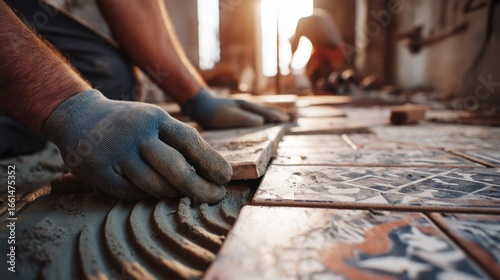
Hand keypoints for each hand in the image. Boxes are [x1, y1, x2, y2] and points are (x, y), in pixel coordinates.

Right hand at [43, 90, 232, 202]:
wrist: (78, 116)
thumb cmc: (128, 124)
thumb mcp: (153, 120)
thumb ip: (177, 141)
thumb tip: (211, 170)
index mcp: (155, 118)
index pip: (190, 141)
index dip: (211, 161)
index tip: (226, 178)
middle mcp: (137, 134)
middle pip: (175, 168)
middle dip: (199, 187)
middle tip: (214, 197)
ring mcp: (116, 153)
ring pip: (154, 185)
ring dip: (172, 194)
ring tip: (182, 194)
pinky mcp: (98, 171)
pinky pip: (131, 193)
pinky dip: (144, 196)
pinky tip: (151, 192)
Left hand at [181, 88, 289, 128]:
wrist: (198, 104)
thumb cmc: (213, 112)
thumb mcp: (229, 117)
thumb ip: (245, 118)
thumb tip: (262, 121)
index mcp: (247, 106)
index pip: (266, 112)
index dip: (277, 117)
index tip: (288, 121)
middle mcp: (246, 104)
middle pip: (265, 109)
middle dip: (278, 114)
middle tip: (290, 118)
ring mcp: (240, 106)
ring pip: (260, 110)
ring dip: (270, 114)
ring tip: (279, 118)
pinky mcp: (234, 110)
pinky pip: (252, 113)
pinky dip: (261, 116)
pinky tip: (259, 121)